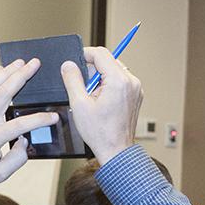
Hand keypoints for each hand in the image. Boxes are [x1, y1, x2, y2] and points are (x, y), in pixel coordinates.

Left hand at [0, 59, 59, 193]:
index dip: (39, 120)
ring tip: (18, 62)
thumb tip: (24, 140)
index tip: (53, 117)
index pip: (20, 125)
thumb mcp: (0, 174)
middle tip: (34, 64)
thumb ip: (17, 158)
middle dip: (20, 76)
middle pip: (3, 93)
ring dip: (5, 72)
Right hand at [61, 47, 142, 164]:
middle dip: (92, 70)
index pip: (100, 53)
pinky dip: (109, 85)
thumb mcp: (79, 104)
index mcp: (118, 81)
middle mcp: (131, 82)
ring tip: (93, 98)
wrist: (116, 151)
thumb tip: (68, 65)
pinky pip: (120, 81)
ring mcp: (135, 88)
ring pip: (114, 71)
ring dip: (100, 78)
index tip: (75, 62)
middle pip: (108, 61)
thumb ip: (72, 80)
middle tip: (83, 87)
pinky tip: (102, 101)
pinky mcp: (136, 95)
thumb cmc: (101, 133)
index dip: (85, 54)